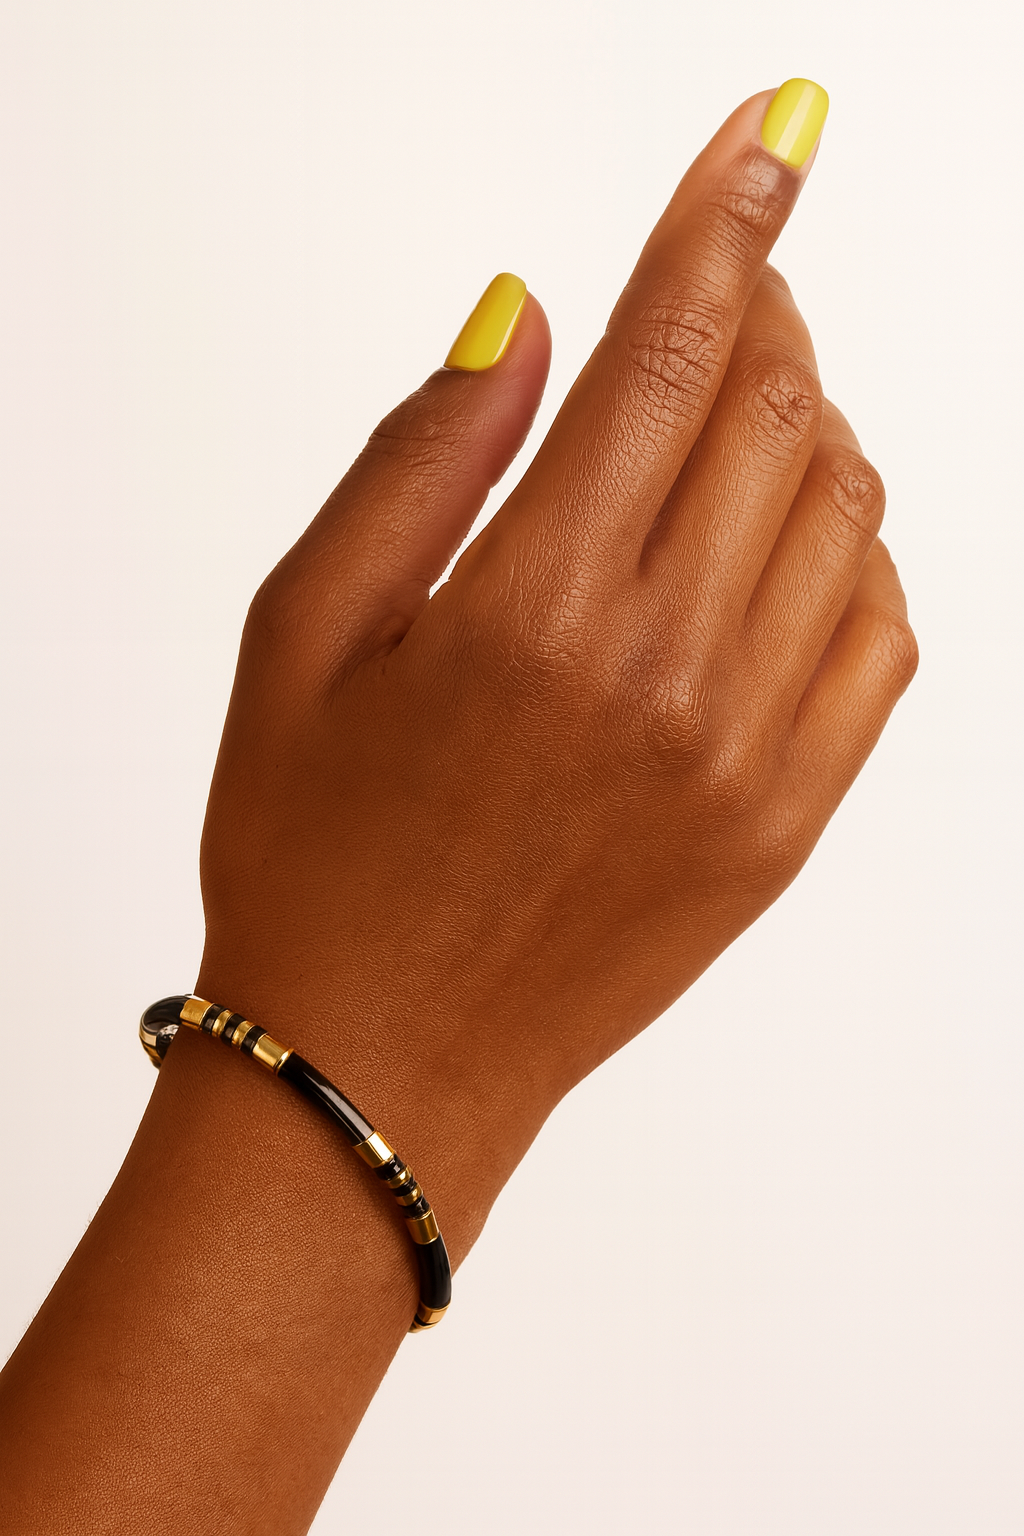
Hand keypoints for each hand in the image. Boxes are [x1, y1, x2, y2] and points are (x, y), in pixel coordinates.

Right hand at [191, 84, 916, 1263]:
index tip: (774, 133)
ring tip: (732, 416)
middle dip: (760, 311)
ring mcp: (748, 757)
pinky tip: (782, 544)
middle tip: (720, 286)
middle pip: (777, 410)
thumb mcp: (300, 636)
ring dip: (806, 423)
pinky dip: (854, 552)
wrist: (378, 1069)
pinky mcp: (787, 826)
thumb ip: (422, 456)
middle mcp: (665, 675)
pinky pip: (880, 638)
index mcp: (530, 611)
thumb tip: (527, 318)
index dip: (727, 216)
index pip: (672, 350)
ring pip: (846, 510)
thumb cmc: (314, 862)